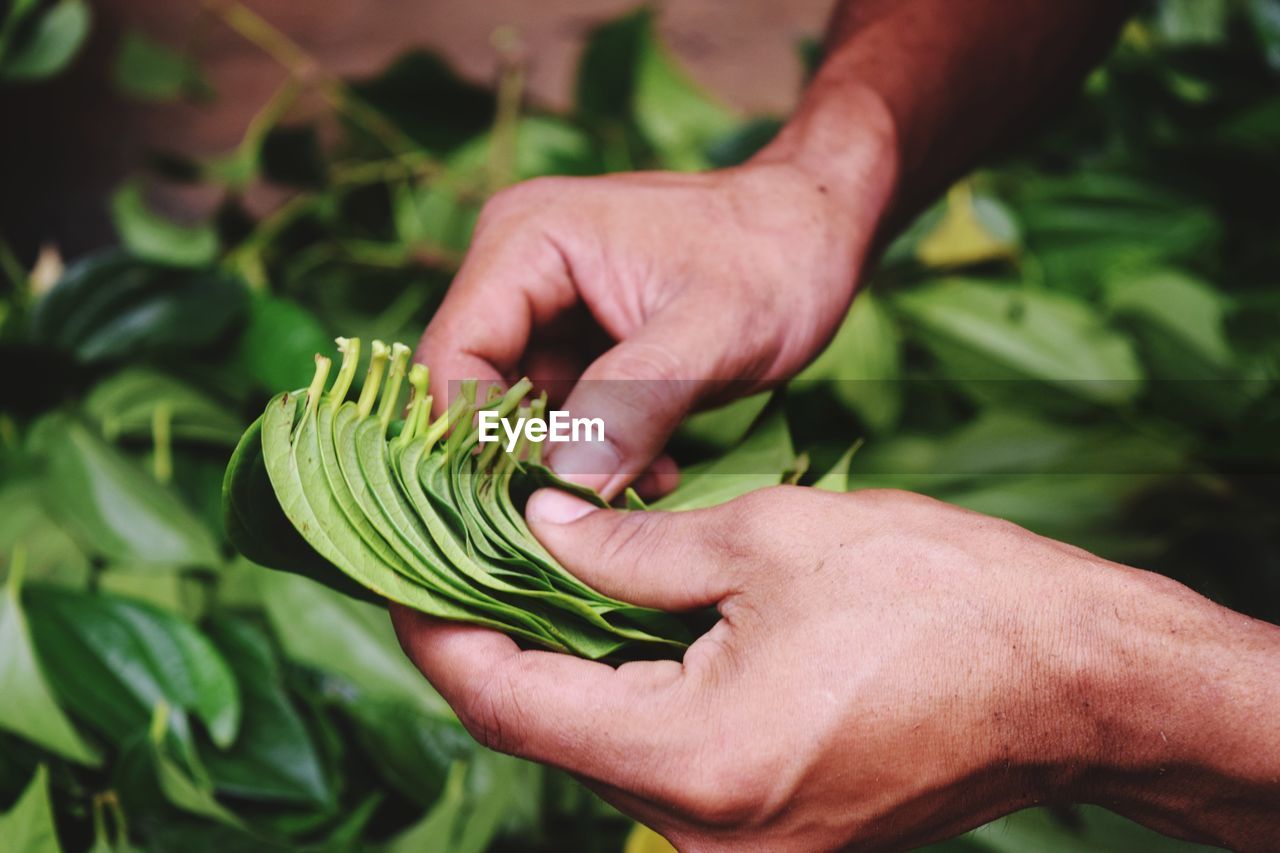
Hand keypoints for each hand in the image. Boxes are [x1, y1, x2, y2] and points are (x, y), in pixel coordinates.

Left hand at [393, 486, 1279, 849]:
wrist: (1074, 679)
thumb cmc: (942, 598)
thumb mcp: (769, 539)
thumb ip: (633, 545)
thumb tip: (540, 526)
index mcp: (692, 761)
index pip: (508, 702)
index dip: (438, 631)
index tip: (396, 569)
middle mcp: (704, 836)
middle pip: (548, 732)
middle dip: (496, 640)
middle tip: (457, 550)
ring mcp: (739, 849)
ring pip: (603, 748)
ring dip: (560, 664)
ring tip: (523, 569)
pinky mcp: (774, 834)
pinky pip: (662, 762)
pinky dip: (625, 693)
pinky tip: (611, 621)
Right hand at [416, 126, 895, 497]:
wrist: (820, 232)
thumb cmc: (777, 260)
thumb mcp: (709, 337)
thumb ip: (630, 407)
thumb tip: (558, 493)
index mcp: (526, 240)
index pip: (453, 356)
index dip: (476, 439)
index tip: (529, 509)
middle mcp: (515, 268)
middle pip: (473, 389)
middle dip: (524, 460)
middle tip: (587, 519)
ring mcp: (543, 306)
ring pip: (515, 412)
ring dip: (567, 465)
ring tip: (642, 490)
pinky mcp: (575, 340)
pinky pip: (558, 413)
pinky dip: (594, 454)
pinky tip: (655, 474)